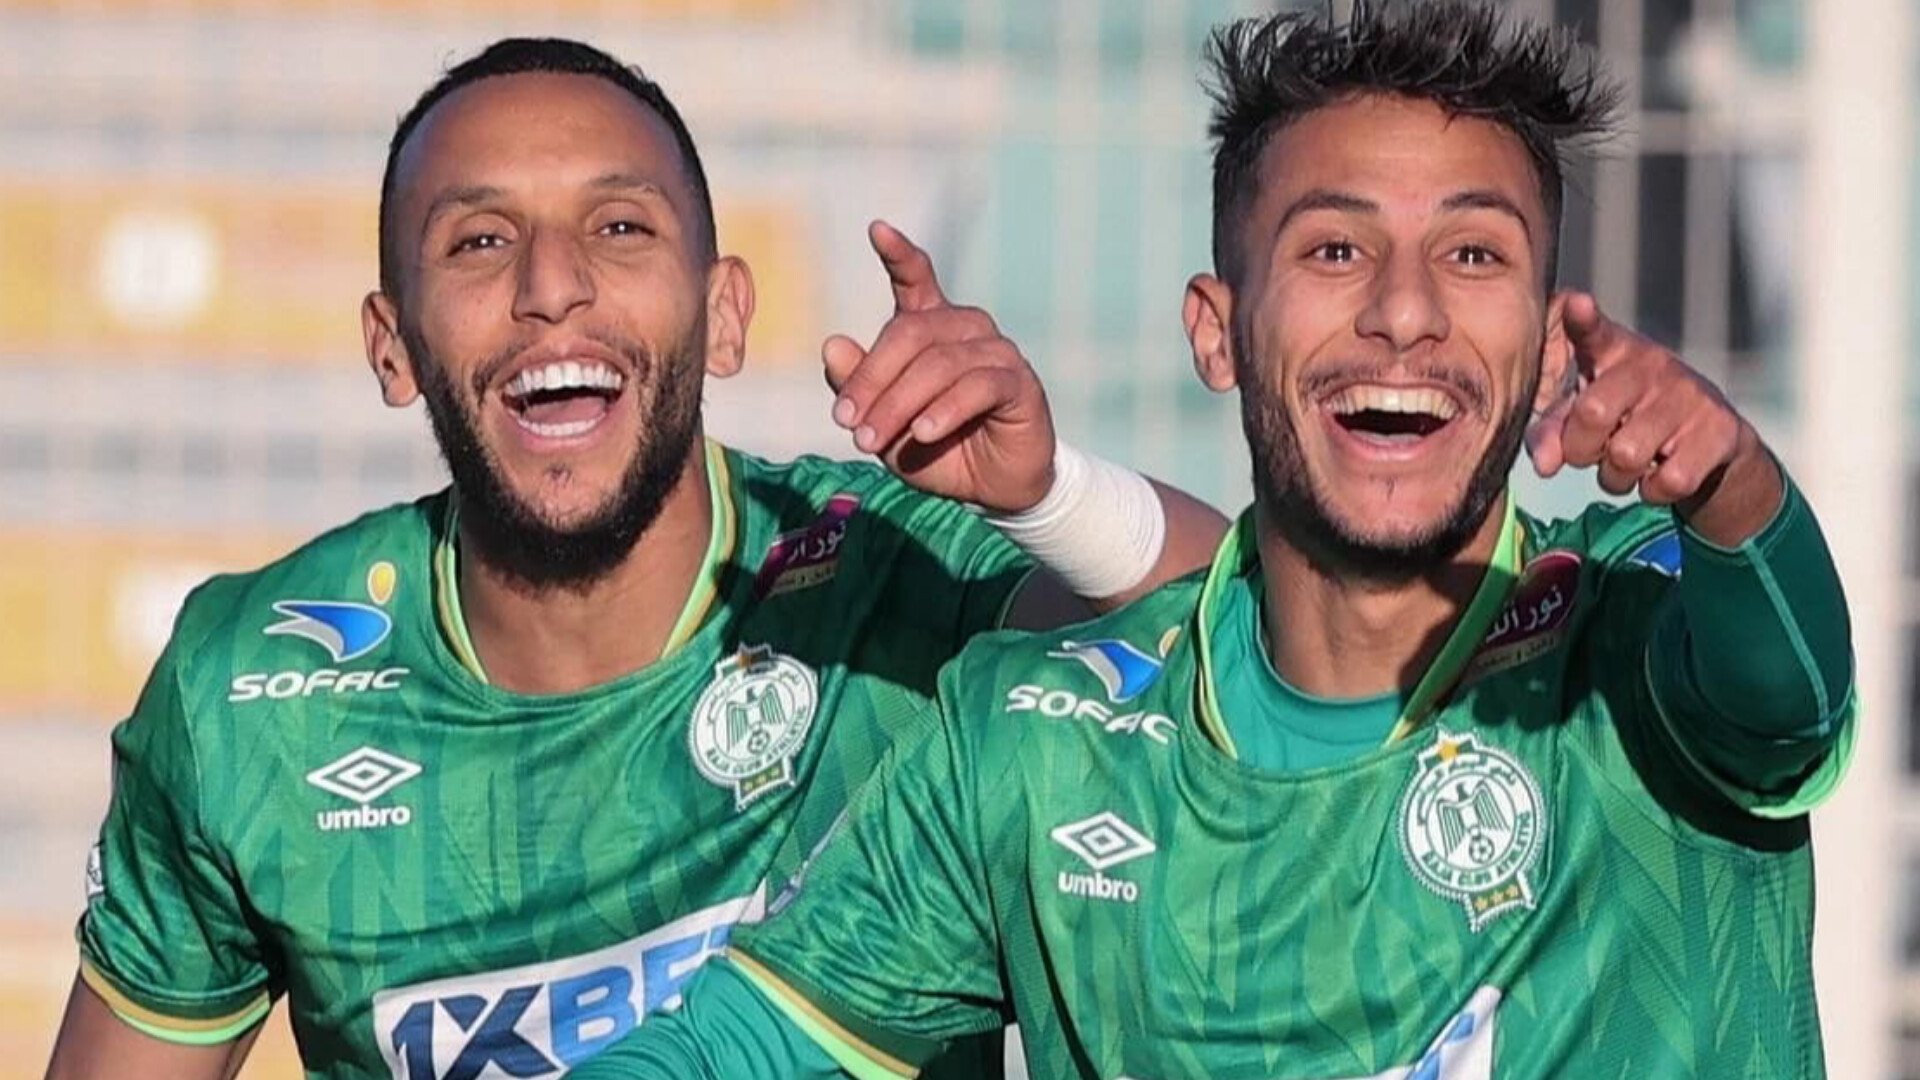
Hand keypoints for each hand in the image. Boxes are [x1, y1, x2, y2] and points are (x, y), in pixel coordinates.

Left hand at [824, 220, 1056, 513]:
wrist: (991, 489)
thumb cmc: (936, 449)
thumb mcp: (883, 425)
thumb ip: (858, 388)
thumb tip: (832, 346)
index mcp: (932, 327)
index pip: (917, 279)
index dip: (899, 254)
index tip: (877, 230)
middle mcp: (966, 328)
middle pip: (910, 334)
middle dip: (871, 380)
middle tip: (846, 423)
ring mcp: (996, 351)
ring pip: (939, 364)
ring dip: (898, 404)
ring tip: (871, 440)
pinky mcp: (1019, 382)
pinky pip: (976, 387)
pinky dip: (945, 410)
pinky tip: (923, 433)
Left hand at [1526, 292, 1780, 542]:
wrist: (1714, 444)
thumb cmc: (1630, 421)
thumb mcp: (1586, 418)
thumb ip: (1553, 434)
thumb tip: (1545, 467)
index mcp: (1614, 353)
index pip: (1595, 332)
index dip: (1582, 320)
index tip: (1577, 305)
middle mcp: (1653, 365)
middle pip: (1593, 413)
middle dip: (1580, 449)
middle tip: (1591, 453)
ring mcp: (1690, 395)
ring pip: (1626, 455)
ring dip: (1615, 478)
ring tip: (1624, 466)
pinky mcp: (1721, 431)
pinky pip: (1668, 480)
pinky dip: (1653, 491)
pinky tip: (1659, 476)